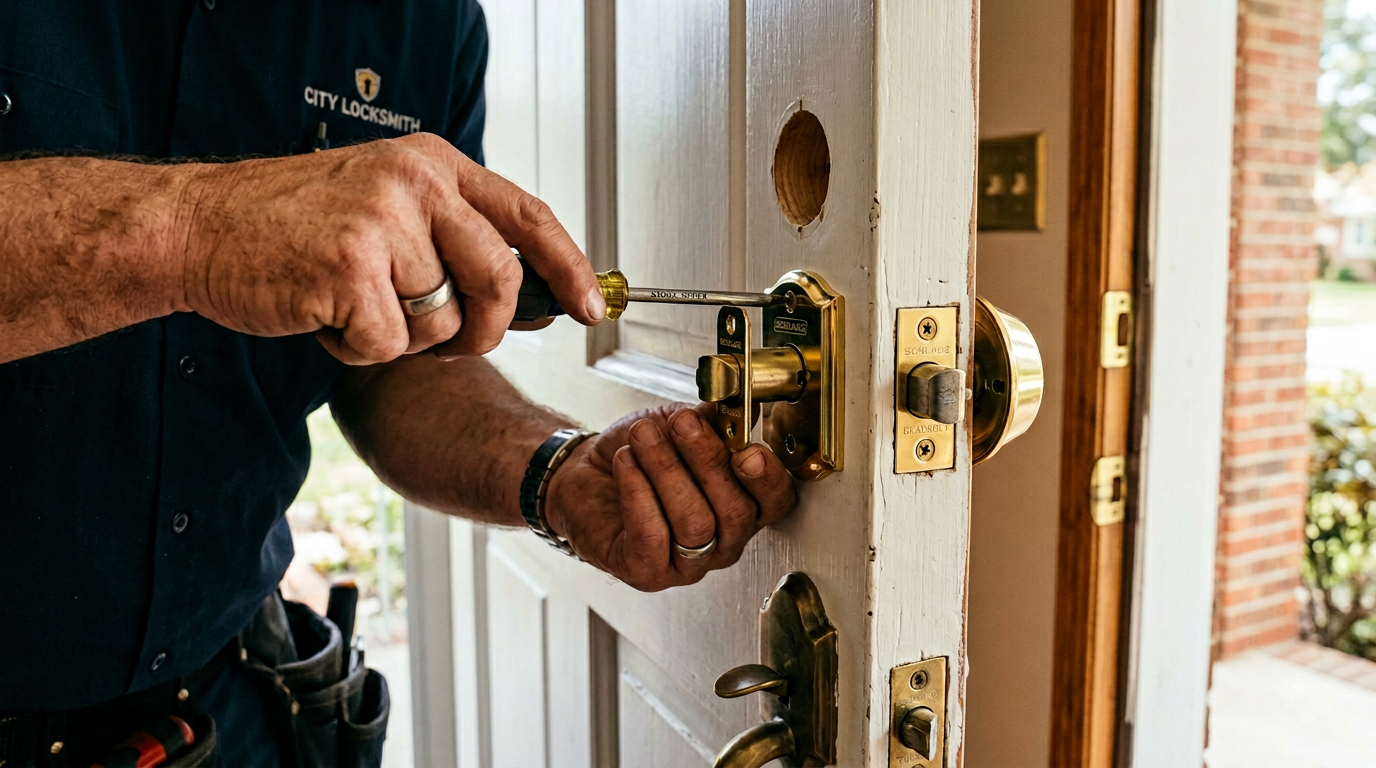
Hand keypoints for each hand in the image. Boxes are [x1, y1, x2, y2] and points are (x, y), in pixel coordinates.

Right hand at [178, 133, 602, 363]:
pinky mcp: (348, 268)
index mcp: (431, 163)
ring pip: (442, 320)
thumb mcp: (386, 207)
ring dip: (401, 335)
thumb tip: (534, 299)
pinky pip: (389, 345)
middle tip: (449, 339)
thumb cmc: (291, 226)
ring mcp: (381, 222)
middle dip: (484, 327)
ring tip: (352, 303)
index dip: (569, 266)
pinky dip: (357, 349)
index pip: (528, 214)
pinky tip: (323, 315)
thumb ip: (456, 240)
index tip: (590, 308)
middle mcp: (414, 183)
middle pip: (498, 277)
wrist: (198, 228)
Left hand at [544, 403, 797, 591]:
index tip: (747, 449)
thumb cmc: (637, 456)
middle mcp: (723, 541)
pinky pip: (651, 536)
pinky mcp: (647, 572)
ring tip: (642, 437)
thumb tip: (739, 404)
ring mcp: (688, 564)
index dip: (767, 479)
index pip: (775, 502)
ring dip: (666, 471)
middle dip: (708, 462)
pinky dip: (638, 493)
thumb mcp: (678, 426)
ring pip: (694, 524)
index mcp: (743, 506)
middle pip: (735, 512)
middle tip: (681, 424)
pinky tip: (626, 463)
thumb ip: (713, 419)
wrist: (584, 476)